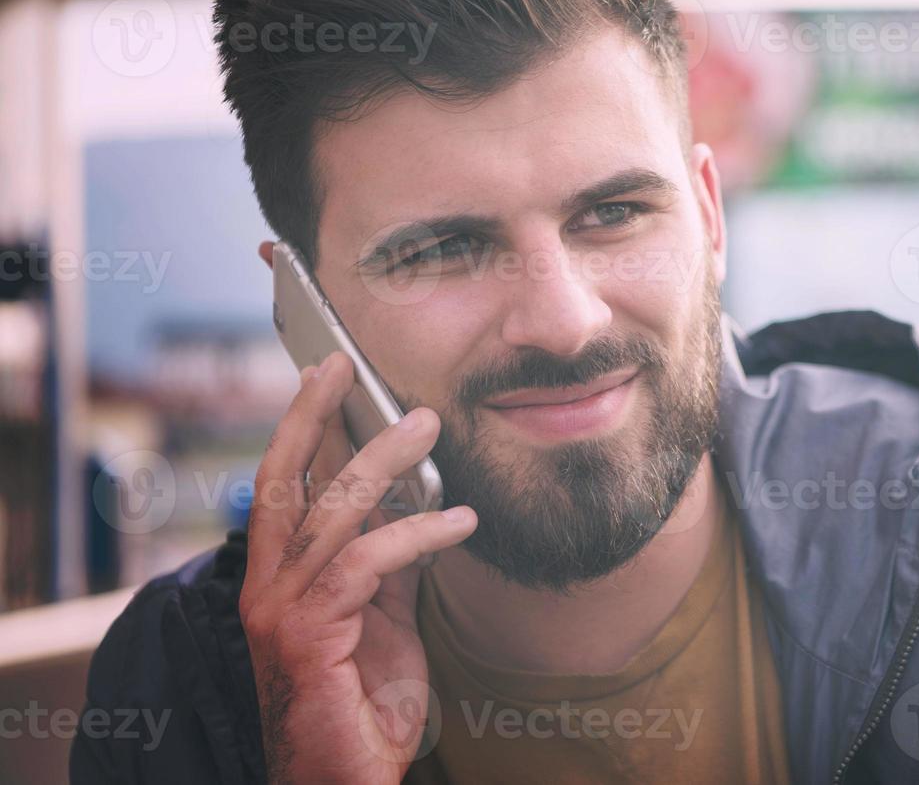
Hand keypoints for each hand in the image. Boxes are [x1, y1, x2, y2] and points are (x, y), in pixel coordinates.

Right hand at [239, 351, 476, 783]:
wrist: (349, 780)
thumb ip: (391, 562)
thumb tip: (419, 506)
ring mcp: (281, 612)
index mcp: (277, 580)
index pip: (280, 487)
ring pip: (330, 511)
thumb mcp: (384, 618)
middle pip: (283, 480)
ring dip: (383, 460)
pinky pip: (368, 562)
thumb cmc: (364, 706)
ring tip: (427, 424)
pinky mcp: (308, 636)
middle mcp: (266, 589)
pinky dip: (418, 533)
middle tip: (345, 365)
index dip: (299, 428)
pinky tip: (461, 519)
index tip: (324, 377)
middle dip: (313, 415)